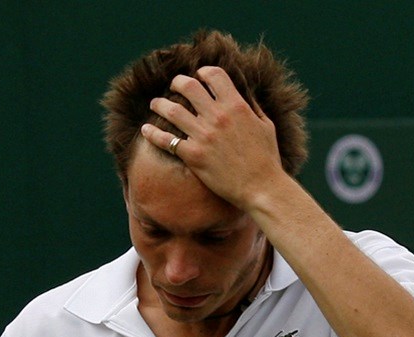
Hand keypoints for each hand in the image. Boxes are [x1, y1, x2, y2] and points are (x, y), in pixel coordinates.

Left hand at [141, 66, 285, 210]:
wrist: (262, 188)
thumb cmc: (267, 158)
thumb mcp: (265, 126)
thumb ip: (251, 106)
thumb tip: (241, 92)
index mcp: (237, 106)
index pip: (214, 75)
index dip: (203, 72)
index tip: (199, 77)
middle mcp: (218, 117)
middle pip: (187, 86)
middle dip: (177, 82)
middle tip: (174, 87)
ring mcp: (204, 136)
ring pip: (170, 109)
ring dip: (159, 104)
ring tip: (155, 104)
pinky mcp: (193, 155)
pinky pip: (165, 139)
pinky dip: (152, 133)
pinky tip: (146, 130)